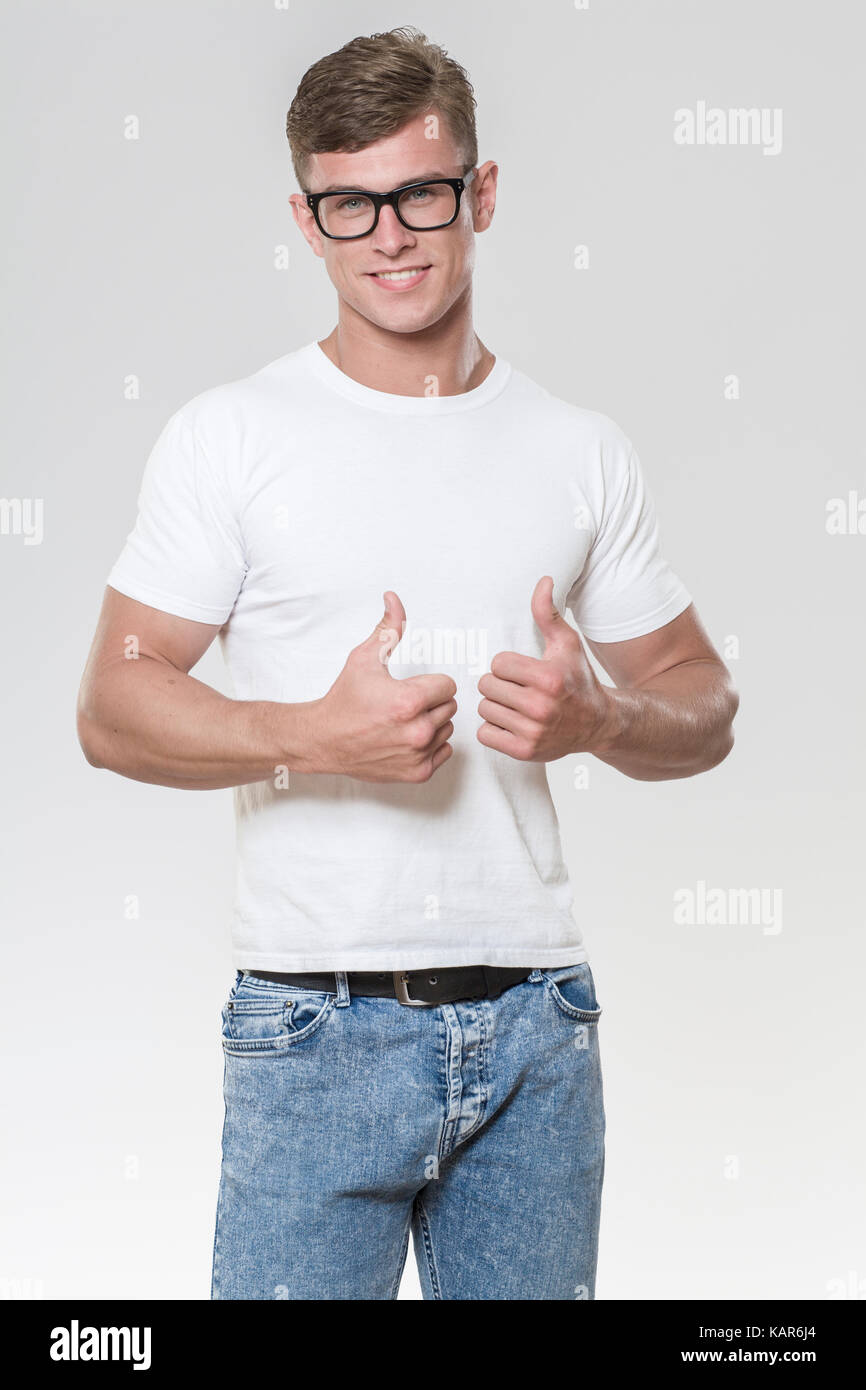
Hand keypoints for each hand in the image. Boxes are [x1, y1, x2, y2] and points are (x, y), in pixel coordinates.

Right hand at [307, 591, 457, 781]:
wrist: (324, 740)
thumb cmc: (344, 699)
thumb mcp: (364, 658)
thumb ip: (388, 628)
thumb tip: (393, 598)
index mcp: (409, 701)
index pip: (448, 686)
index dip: (430, 683)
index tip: (409, 687)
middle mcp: (418, 731)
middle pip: (450, 707)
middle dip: (430, 702)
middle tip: (402, 704)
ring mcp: (418, 755)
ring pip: (447, 729)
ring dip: (431, 723)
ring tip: (402, 721)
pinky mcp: (417, 773)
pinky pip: (444, 752)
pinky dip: (429, 746)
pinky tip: (405, 739)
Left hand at [476, 576, 612, 761]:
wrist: (598, 723)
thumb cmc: (578, 679)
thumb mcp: (567, 643)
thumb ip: (548, 613)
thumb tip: (543, 580)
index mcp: (549, 678)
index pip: (498, 664)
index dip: (507, 665)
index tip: (522, 671)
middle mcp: (541, 707)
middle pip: (487, 686)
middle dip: (499, 685)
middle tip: (516, 689)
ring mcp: (532, 732)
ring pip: (485, 709)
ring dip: (495, 706)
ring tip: (515, 706)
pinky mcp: (524, 751)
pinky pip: (485, 734)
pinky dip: (494, 728)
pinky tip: (511, 723)